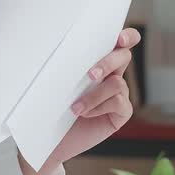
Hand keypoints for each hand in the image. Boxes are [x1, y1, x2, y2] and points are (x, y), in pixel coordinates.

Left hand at [33, 28, 140, 174]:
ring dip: (94, 94)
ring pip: (117, 83)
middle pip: (124, 56)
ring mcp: (119, 94)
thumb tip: (58, 43)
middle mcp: (112, 74)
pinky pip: (118, 102)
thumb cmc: (49, 105)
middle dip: (109, 62)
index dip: (126, 37)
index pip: (121, 42)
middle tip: (90, 75)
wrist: (48, 137)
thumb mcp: (56, 80)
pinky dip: (99, 106)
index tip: (118, 38)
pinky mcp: (121, 113)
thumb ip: (67, 63)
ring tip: (75, 108)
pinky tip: (84, 114)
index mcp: (99, 61)